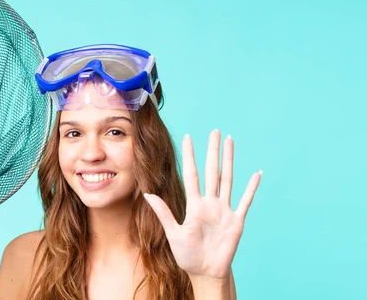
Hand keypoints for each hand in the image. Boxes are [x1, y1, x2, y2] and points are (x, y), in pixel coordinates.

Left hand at [144, 129, 261, 279]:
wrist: (205, 271)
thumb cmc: (187, 254)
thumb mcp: (173, 233)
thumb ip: (163, 213)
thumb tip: (147, 194)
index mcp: (194, 205)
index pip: (192, 175)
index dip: (191, 156)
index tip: (188, 137)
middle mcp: (210, 203)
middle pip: (212, 171)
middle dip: (213, 151)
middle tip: (215, 131)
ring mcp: (224, 210)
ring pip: (228, 180)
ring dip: (230, 160)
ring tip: (231, 142)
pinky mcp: (237, 221)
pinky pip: (246, 201)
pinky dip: (252, 188)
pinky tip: (256, 173)